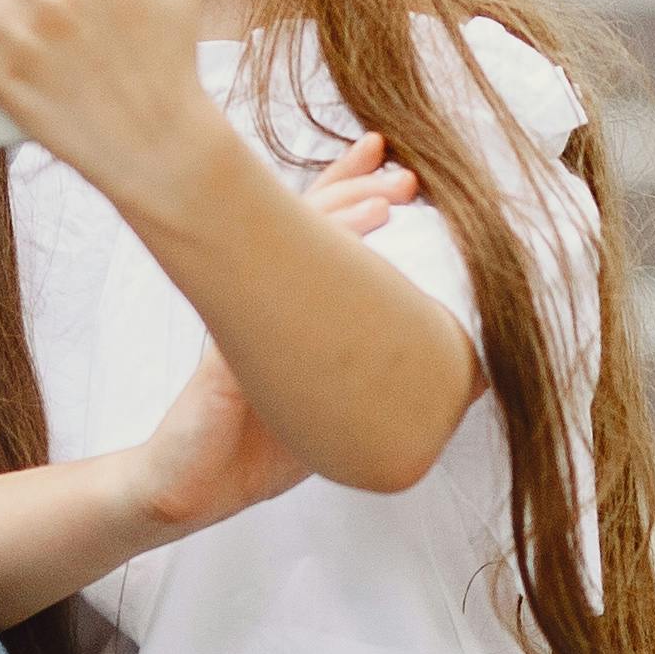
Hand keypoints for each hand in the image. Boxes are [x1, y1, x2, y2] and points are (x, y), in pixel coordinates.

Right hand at [112, 134, 415, 544]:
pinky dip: (295, 290)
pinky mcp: (227, 363)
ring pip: (284, 255)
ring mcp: (240, 326)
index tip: (390, 165)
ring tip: (384, 202)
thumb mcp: (334, 410)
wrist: (191, 488)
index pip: (315, 235)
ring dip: (336, 221)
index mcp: (282, 309)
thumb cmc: (258, 448)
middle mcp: (257, 304)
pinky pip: (260, 318)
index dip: (351, 193)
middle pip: (302, 226)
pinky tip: (327, 275)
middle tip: (401, 173)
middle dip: (354, 189)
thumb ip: (379, 380)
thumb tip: (463, 370)